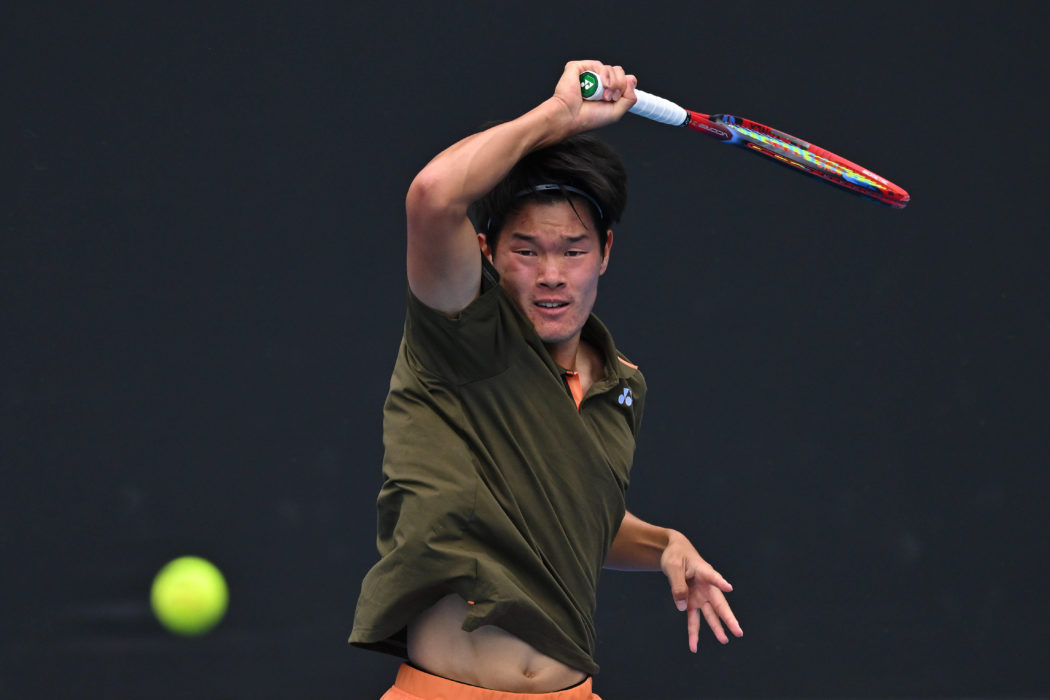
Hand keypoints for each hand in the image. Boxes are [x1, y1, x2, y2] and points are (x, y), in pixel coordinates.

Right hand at [550, 60, 636, 133]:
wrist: (570, 116)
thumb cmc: (587, 117)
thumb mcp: (616, 112)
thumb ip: (630, 98)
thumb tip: (632, 80)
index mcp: (607, 91)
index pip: (625, 80)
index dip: (626, 85)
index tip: (618, 97)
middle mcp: (599, 81)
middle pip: (620, 72)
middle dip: (619, 85)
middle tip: (608, 97)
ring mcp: (589, 73)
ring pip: (612, 68)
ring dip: (611, 83)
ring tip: (601, 94)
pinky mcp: (579, 67)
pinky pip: (598, 64)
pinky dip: (602, 74)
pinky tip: (596, 84)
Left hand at [659, 531, 742, 651]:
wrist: (675, 552)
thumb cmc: (677, 555)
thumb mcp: (673, 566)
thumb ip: (678, 586)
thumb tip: (682, 608)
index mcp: (704, 571)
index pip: (713, 577)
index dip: (720, 582)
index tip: (728, 587)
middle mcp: (706, 586)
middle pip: (719, 603)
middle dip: (728, 618)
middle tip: (738, 631)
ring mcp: (700, 596)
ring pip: (710, 614)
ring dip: (716, 628)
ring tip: (724, 640)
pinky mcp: (692, 602)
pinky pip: (693, 620)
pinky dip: (693, 633)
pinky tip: (693, 646)